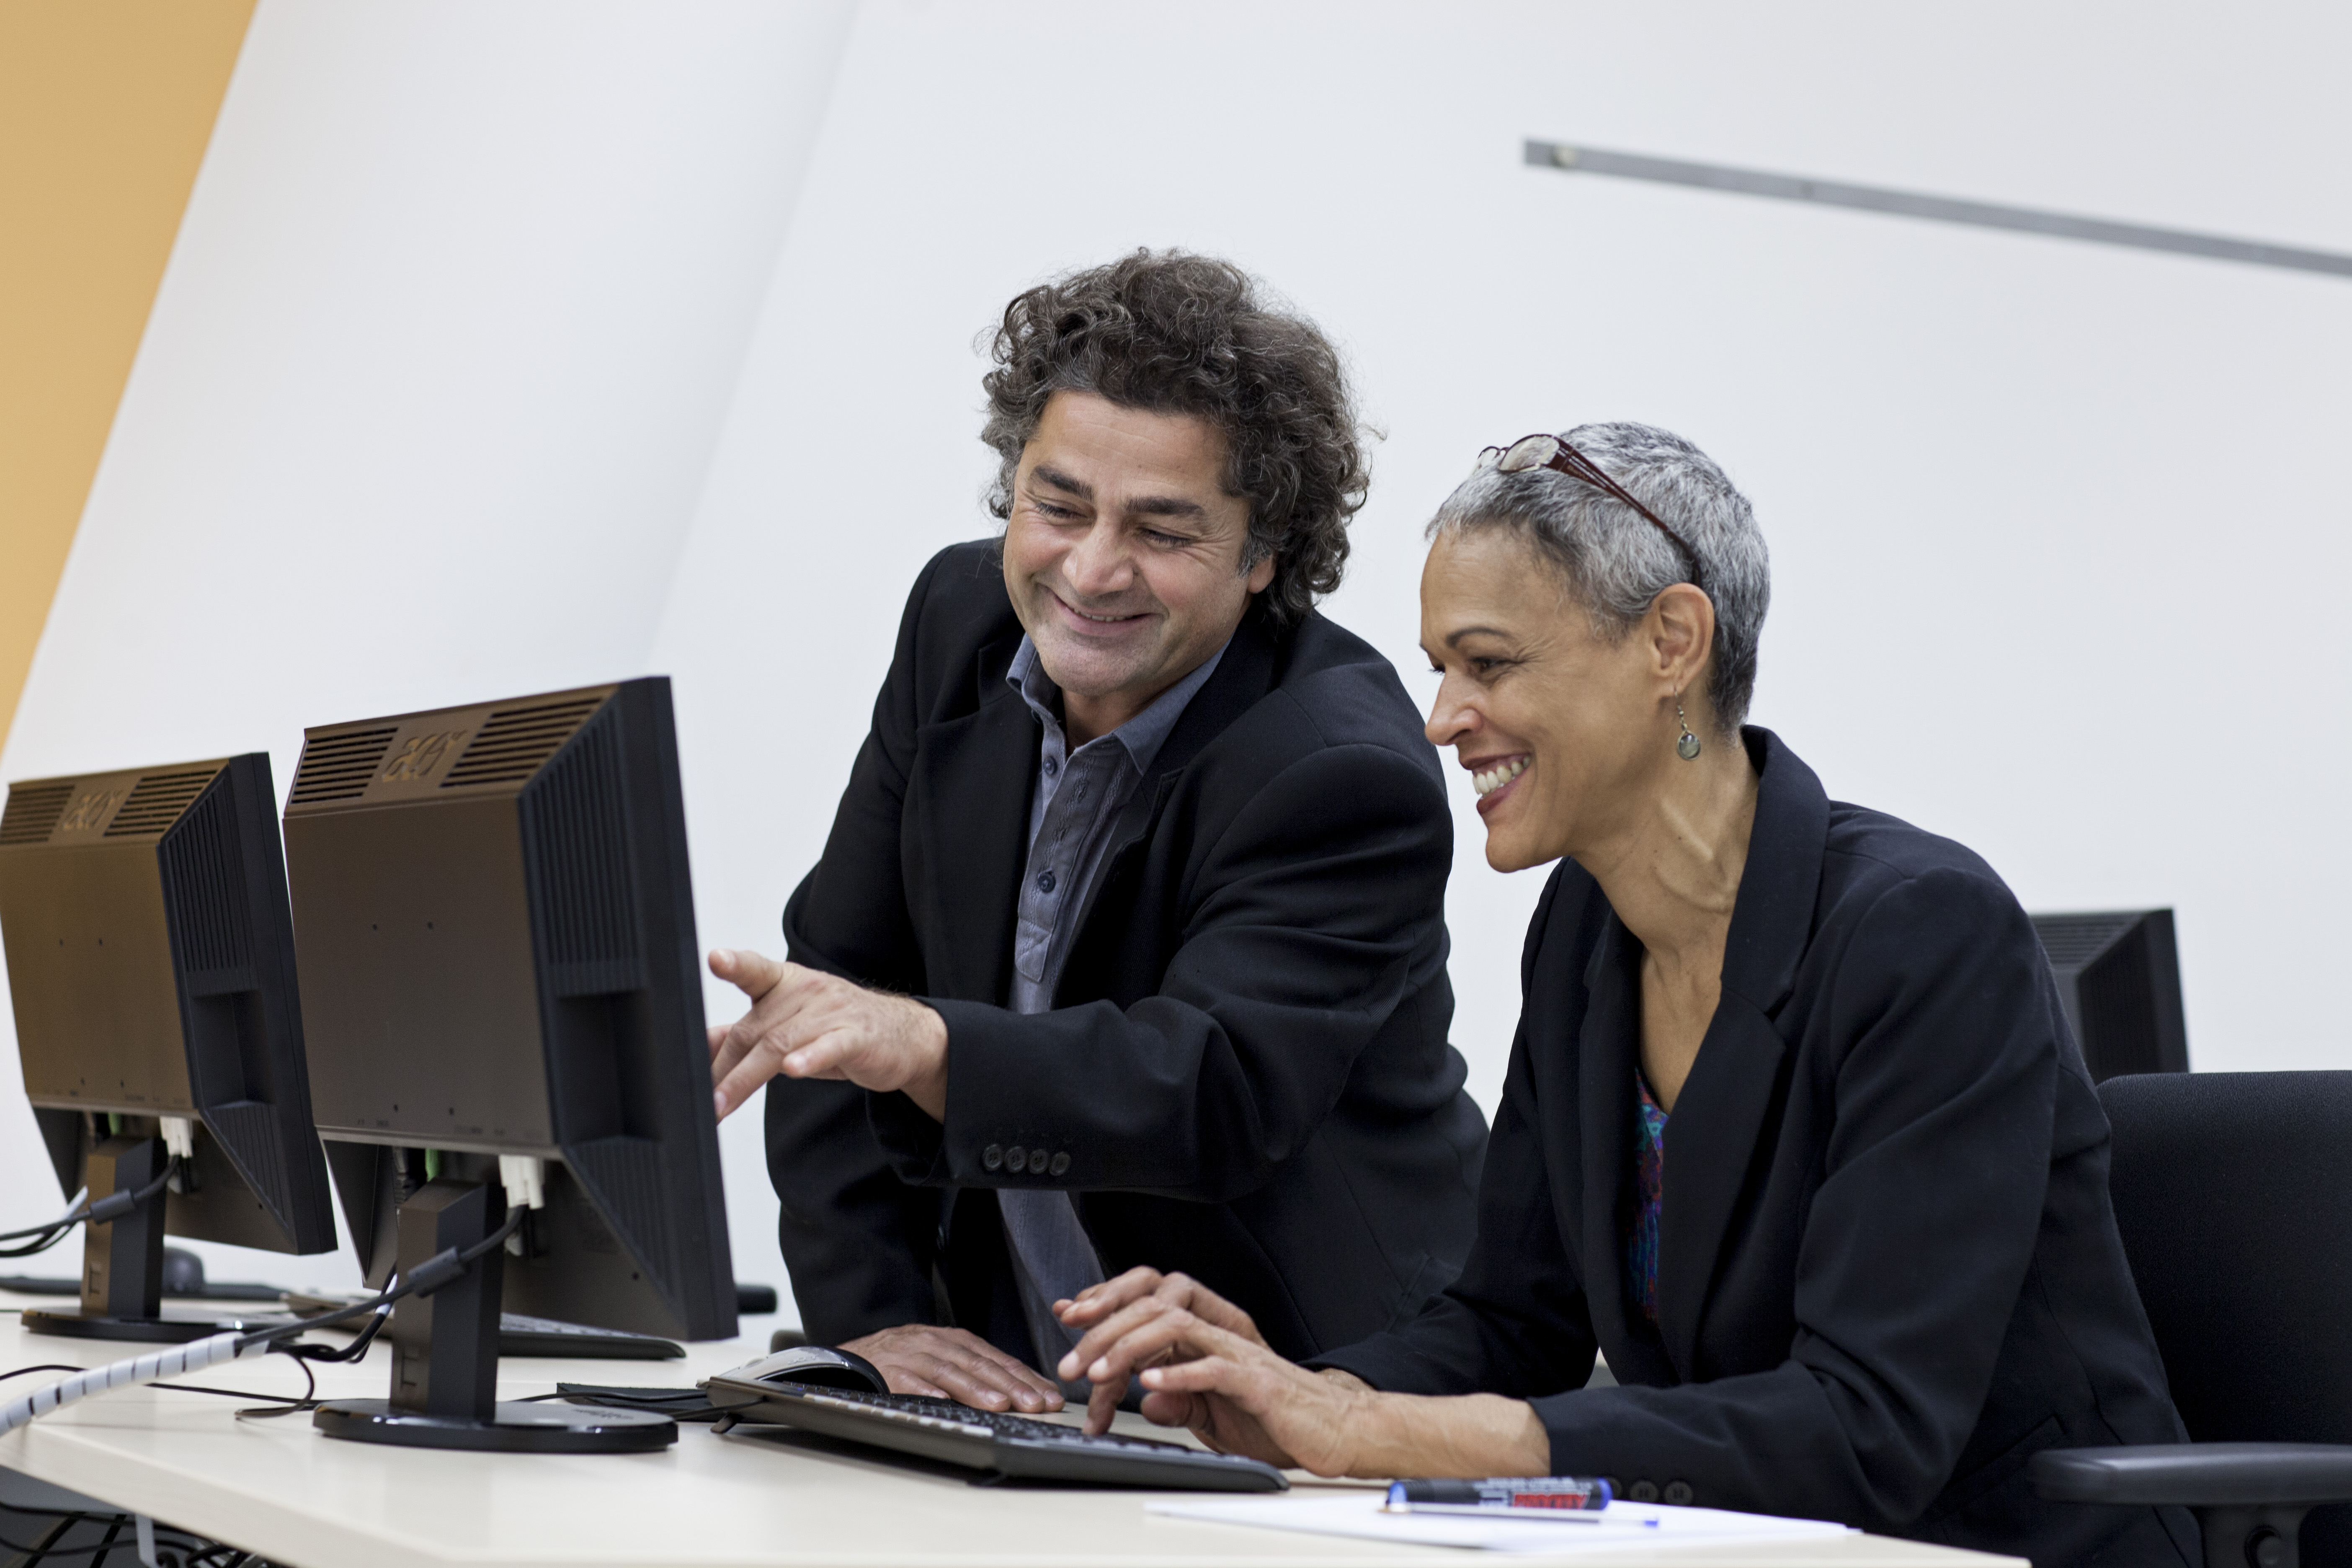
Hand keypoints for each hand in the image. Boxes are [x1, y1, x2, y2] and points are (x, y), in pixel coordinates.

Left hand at [707, 948, 948, 1120]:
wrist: (902, 1035)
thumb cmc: (836, 1027)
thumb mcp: (789, 1024)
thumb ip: (746, 1032)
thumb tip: (702, 1044)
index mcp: (787, 982)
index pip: (756, 970)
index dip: (735, 964)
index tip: (715, 959)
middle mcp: (808, 991)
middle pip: (754, 1030)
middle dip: (723, 1069)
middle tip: (702, 1099)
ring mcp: (833, 1012)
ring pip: (780, 1044)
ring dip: (746, 1078)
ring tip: (723, 1103)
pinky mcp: (856, 1037)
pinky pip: (828, 1047)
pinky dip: (808, 1059)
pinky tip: (793, 1069)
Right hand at [839, 1324, 1063, 1412]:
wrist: (845, 1358)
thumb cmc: (898, 1362)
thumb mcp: (936, 1357)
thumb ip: (969, 1369)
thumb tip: (1012, 1392)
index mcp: (949, 1338)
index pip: (995, 1357)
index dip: (1024, 1376)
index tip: (1049, 1395)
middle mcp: (932, 1342)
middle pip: (978, 1363)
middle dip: (1011, 1384)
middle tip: (1036, 1404)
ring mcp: (909, 1355)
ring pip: (949, 1371)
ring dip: (977, 1389)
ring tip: (1002, 1405)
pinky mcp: (886, 1371)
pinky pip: (909, 1381)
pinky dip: (928, 1392)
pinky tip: (946, 1403)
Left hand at [1054, 1268, 1269, 1434]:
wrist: (1333, 1433)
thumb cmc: (1275, 1421)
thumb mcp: (1212, 1416)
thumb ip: (1179, 1402)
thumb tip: (1146, 1398)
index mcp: (1205, 1338)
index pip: (1149, 1304)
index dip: (1107, 1305)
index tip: (1069, 1317)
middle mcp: (1218, 1335)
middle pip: (1152, 1307)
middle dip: (1104, 1330)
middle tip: (1070, 1363)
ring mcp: (1238, 1353)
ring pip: (1175, 1326)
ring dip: (1130, 1347)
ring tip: (1099, 1372)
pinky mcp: (1257, 1382)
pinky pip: (1214, 1367)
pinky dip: (1179, 1373)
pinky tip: (1150, 1383)